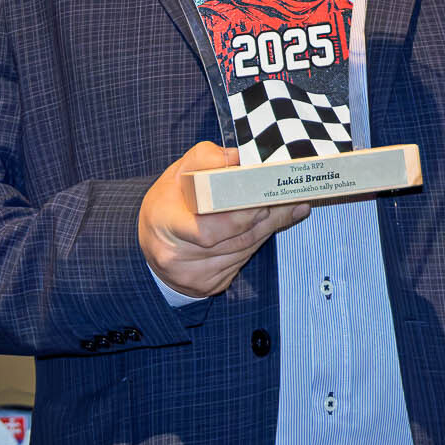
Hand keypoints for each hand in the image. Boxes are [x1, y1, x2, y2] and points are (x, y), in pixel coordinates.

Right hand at [138, 142, 308, 299]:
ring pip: (244, 249)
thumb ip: (206, 160)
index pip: (208, 229)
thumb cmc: (167, 203)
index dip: (240, 215)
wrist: (153, 243)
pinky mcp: (209, 285)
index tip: (263, 198)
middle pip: (234, 239)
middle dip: (265, 215)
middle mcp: (177, 257)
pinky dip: (259, 240)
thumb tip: (240, 159)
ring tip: (291, 206)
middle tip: (289, 197)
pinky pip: (242, 260)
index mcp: (164, 223)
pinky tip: (272, 224)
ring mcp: (194, 276)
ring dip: (269, 227)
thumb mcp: (178, 174)